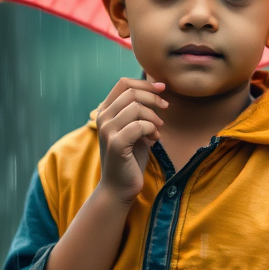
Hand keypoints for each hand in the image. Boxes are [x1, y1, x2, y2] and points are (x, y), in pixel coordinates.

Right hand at [95, 78, 167, 202]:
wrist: (119, 186)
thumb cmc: (130, 156)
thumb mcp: (134, 128)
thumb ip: (139, 110)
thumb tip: (158, 89)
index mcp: (105, 111)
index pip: (123, 84)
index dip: (145, 82)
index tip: (162, 87)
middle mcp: (102, 118)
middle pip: (131, 93)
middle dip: (153, 98)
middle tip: (166, 108)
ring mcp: (107, 130)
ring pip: (136, 108)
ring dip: (154, 117)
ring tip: (158, 129)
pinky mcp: (116, 143)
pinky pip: (140, 125)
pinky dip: (152, 130)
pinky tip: (154, 139)